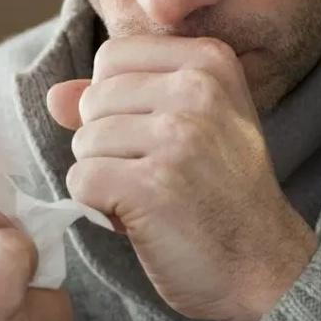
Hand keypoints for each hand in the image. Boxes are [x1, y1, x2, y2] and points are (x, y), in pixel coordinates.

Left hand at [47, 36, 316, 320]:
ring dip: (105, 178)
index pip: (112, 55)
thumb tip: (54, 95)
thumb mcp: (191, 126)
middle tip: (157, 175)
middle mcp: (197, 89)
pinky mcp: (151, 185)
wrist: (265, 265)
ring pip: (84, 142)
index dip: (113, 101)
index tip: (153, 136)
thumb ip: (121, 99)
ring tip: (152, 197)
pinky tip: (139, 218)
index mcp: (210, 62)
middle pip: (94, 100)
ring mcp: (177, 137)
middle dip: (108, 144)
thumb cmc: (223, 195)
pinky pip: (81, 180)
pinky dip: (98, 207)